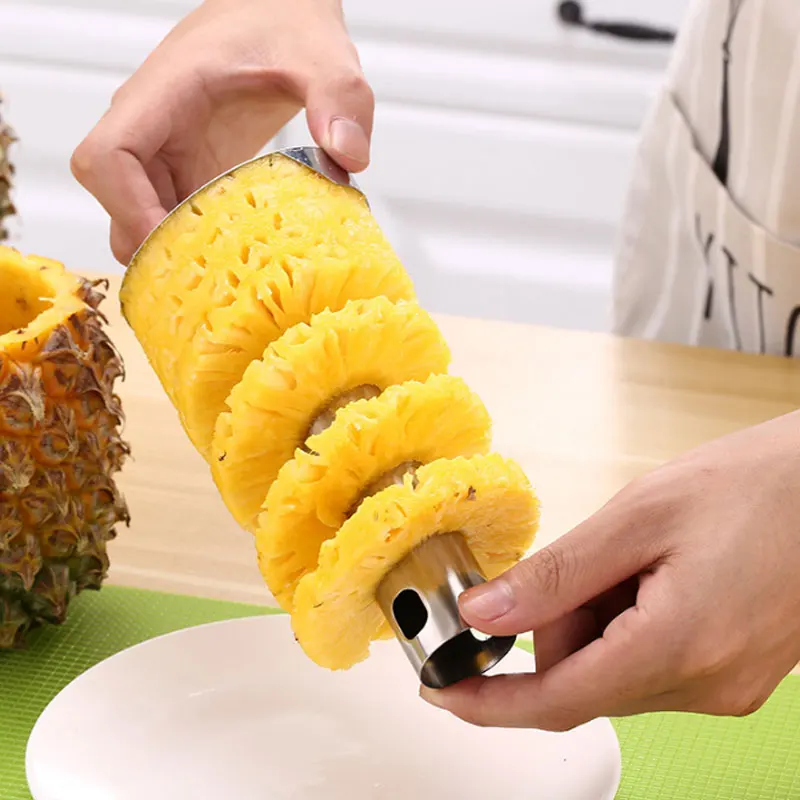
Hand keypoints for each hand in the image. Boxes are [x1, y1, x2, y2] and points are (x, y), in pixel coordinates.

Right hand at [70, 0, 372, 263]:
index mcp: (166, 93)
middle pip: (116, 202)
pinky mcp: (192, 169)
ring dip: (174, 252)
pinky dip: (195, 245)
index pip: (106, 158)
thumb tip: (349, 157)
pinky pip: (174, 216)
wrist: (279, 10)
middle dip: (153, 246)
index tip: (173, 242)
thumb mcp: (323, 54)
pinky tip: (235, 265)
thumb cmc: (286, 21)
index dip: (127, 208)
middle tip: (210, 282)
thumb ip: (339, 98)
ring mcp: (169, 151)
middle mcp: (154, 126)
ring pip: (140, 217)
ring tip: (224, 282)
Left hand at [421, 411, 799, 729]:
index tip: (442, 691)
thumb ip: (554, 576)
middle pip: (584, 680)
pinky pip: (651, 663)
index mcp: (678, 647)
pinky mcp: (735, 673)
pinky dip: (629, 624)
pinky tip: (656, 574)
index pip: (557, 701)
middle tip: (585, 561)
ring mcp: (726, 686)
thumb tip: (485, 614)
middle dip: (560, 625)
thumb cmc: (753, 486)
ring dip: (598, 620)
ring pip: (615, 671)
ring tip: (637, 556)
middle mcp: (707, 686)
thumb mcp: (638, 517)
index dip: (489, 703)